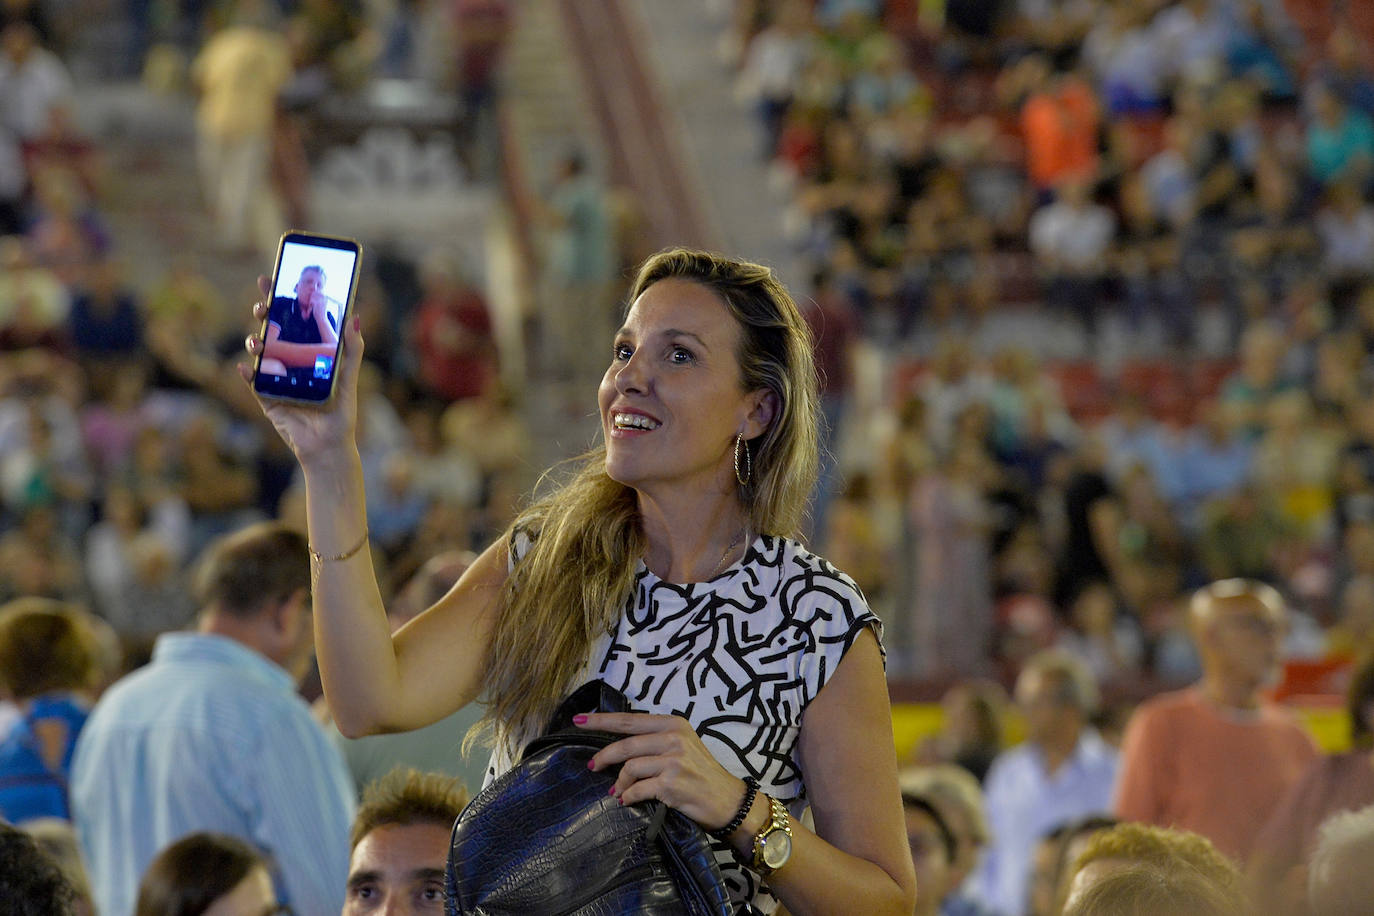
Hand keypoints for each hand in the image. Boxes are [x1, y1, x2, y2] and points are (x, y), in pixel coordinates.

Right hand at [238, 275, 362, 467]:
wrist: (328, 447)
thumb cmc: (341, 413)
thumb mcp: (349, 378)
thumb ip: (352, 349)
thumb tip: (354, 317)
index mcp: (309, 352)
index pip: (294, 318)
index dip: (282, 297)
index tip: (273, 277)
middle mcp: (290, 360)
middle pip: (272, 328)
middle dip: (264, 312)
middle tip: (264, 305)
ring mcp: (276, 378)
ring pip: (259, 351)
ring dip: (255, 341)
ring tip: (260, 340)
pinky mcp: (266, 398)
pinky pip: (253, 382)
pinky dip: (247, 373)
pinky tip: (246, 367)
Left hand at [580, 712, 744, 831]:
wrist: (727, 801)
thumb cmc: (701, 774)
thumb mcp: (682, 746)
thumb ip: (654, 741)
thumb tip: (617, 749)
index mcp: (674, 724)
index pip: (630, 719)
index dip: (601, 720)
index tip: (579, 720)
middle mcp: (673, 738)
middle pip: (625, 743)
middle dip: (603, 756)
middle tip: (592, 766)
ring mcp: (673, 760)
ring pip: (629, 767)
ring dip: (619, 783)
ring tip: (618, 791)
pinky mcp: (671, 783)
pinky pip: (637, 789)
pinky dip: (628, 796)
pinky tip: (627, 800)